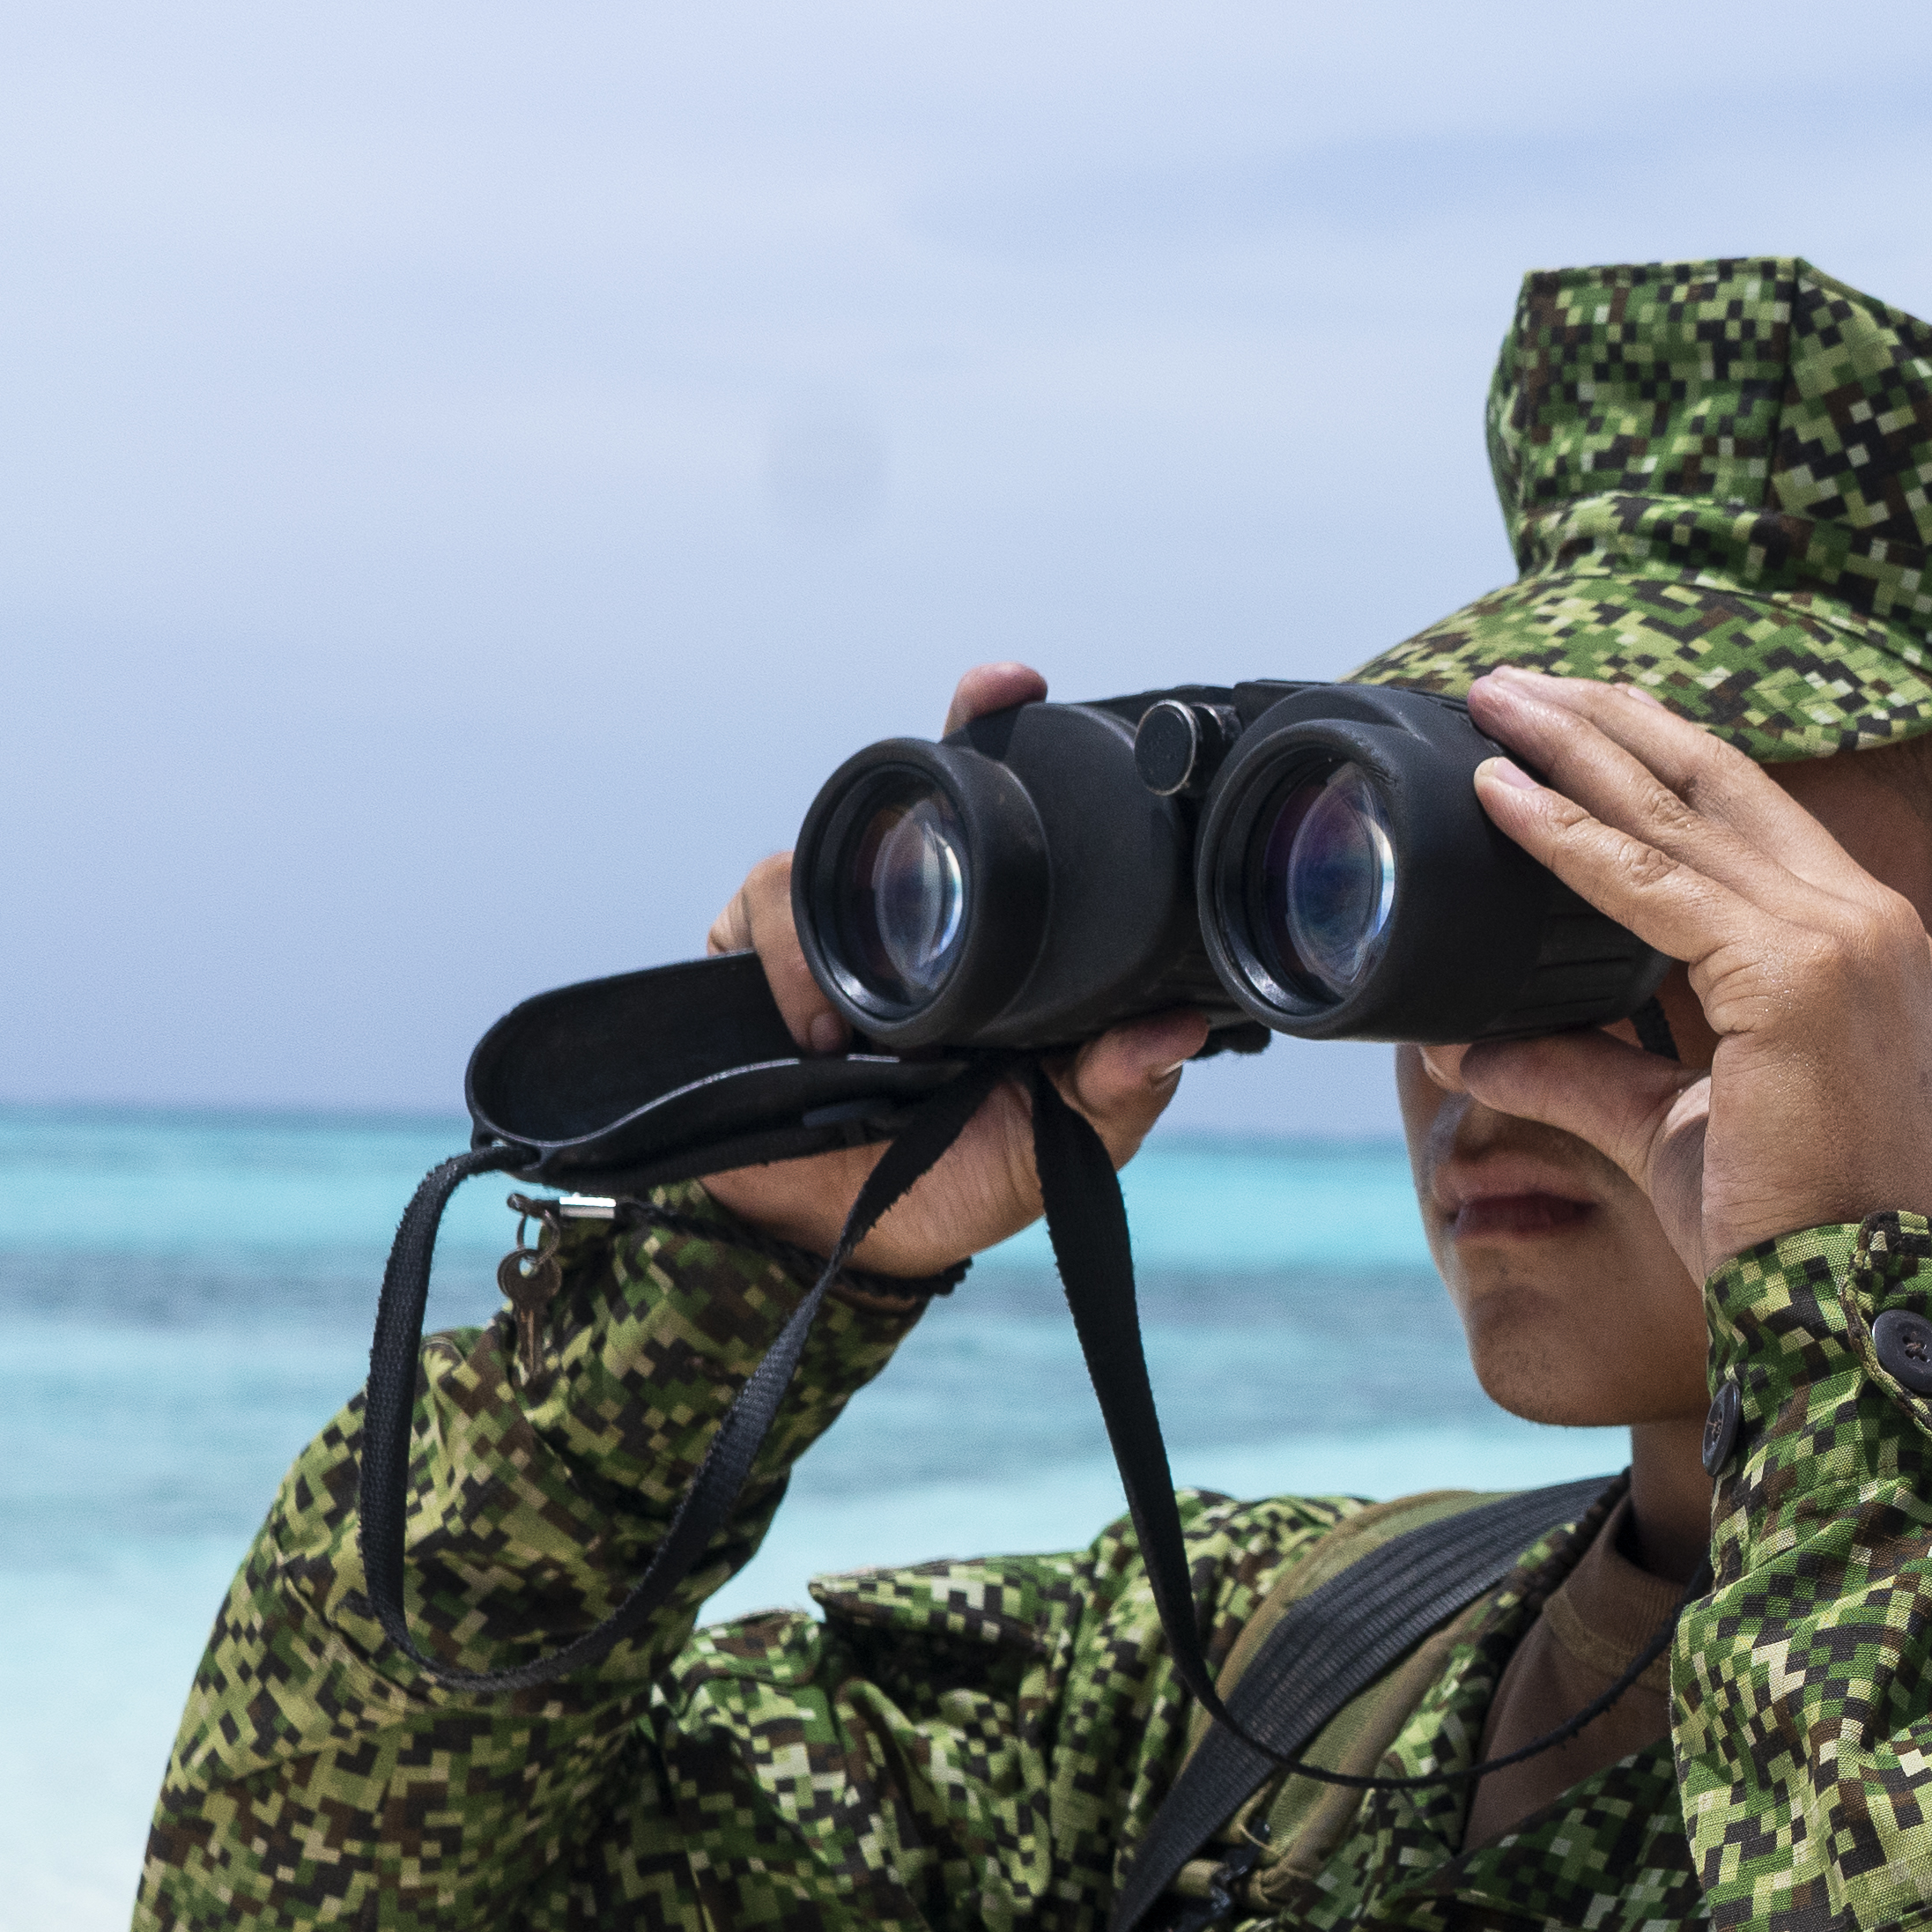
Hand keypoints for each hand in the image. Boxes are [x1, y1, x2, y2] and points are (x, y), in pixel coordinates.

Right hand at [688, 662, 1233, 1276]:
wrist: (839, 1247)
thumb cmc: (960, 1181)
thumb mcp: (1059, 1144)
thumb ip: (1115, 1089)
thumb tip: (1180, 1027)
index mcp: (997, 944)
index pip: (1000, 820)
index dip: (1000, 736)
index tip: (1019, 684)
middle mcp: (909, 922)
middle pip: (896, 809)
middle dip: (919, 757)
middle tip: (976, 706)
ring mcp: (828, 936)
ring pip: (821, 861)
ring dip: (844, 926)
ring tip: (873, 1038)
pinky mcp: (752, 963)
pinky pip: (761, 915)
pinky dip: (784, 969)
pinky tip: (818, 1038)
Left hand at [1439, 669, 1931, 1265]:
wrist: (1852, 1308)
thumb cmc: (1781, 1231)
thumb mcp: (1668, 1124)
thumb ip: (1580, 1068)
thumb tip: (1463, 1048)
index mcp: (1867, 946)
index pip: (1750, 817)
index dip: (1655, 760)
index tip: (1571, 724)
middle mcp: (1869, 920)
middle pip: (1720, 782)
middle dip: (1609, 723)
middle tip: (1513, 681)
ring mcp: (1843, 938)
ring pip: (1682, 812)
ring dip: (1575, 749)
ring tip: (1494, 699)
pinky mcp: (1794, 973)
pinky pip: (1652, 883)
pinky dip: (1566, 834)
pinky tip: (1498, 795)